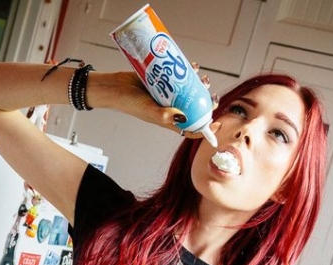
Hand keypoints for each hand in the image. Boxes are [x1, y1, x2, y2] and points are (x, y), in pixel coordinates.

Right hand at [91, 66, 217, 136]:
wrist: (115, 86)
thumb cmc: (128, 103)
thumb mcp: (147, 110)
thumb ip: (164, 115)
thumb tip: (185, 116)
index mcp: (168, 120)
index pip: (191, 129)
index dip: (205, 129)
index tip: (218, 124)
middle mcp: (170, 108)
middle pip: (193, 108)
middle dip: (205, 103)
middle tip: (212, 95)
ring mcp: (167, 94)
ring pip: (188, 91)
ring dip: (198, 86)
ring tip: (203, 79)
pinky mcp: (163, 81)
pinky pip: (179, 77)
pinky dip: (187, 72)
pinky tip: (192, 67)